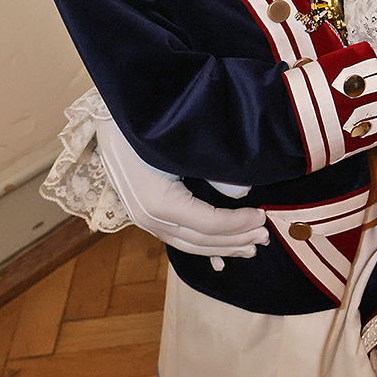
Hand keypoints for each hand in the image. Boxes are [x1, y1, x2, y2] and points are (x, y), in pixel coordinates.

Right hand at [96, 117, 268, 259]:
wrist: (111, 124)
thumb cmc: (150, 130)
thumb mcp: (185, 149)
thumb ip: (215, 174)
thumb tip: (244, 193)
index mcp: (161, 204)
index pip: (210, 224)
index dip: (239, 224)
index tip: (263, 217)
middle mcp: (151, 220)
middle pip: (202, 240)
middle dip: (236, 241)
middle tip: (264, 238)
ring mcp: (145, 222)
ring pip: (190, 245)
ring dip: (222, 247)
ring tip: (249, 249)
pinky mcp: (145, 218)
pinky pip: (179, 239)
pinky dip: (203, 245)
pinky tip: (220, 251)